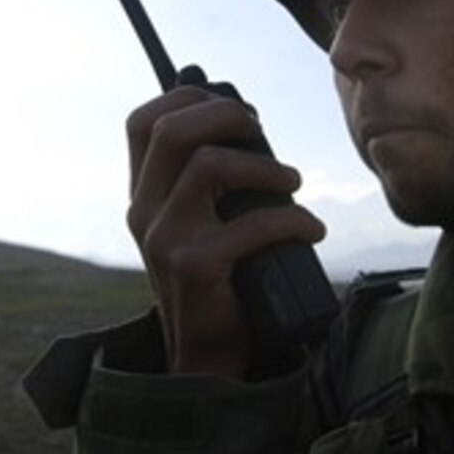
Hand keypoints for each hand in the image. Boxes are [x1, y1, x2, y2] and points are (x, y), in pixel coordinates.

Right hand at [126, 85, 325, 377]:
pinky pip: (251, 222)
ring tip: (293, 183)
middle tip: (263, 133)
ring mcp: (164, 239)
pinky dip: (293, 218)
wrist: (206, 354)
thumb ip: (209, 179)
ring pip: (209, 165)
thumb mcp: (200, 222)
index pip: (143, 122)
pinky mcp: (193, 266)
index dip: (188, 99)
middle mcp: (144, 211)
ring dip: (265, 167)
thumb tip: (247, 120)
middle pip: (173, 131)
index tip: (236, 110)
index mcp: (143, 194)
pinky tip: (311, 229)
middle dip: (228, 115)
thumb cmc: (219, 277)